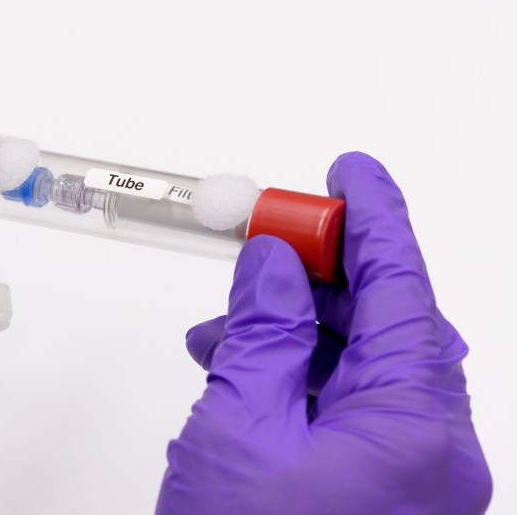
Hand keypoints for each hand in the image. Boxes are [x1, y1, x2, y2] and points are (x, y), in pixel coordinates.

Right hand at [157, 153, 491, 513]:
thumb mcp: (238, 428)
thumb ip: (260, 333)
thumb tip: (273, 264)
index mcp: (417, 427)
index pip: (405, 288)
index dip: (374, 219)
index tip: (347, 174)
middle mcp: (434, 452)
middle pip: (392, 325)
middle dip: (322, 279)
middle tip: (264, 247)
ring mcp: (412, 482)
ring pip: (367, 369)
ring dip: (299, 333)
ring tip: (223, 331)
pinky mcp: (382, 500)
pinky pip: (353, 413)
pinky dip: (301, 381)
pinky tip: (244, 379)